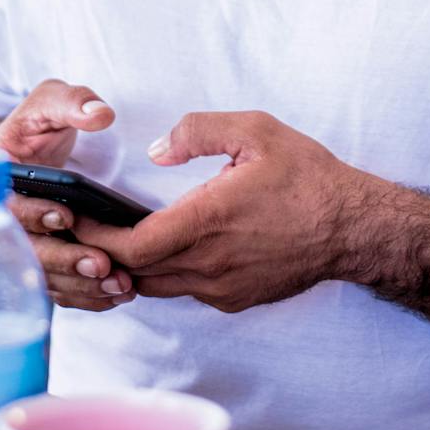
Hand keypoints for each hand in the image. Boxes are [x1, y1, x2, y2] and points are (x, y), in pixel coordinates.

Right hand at [0, 80, 131, 313]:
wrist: (36, 144)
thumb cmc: (39, 122)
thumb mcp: (50, 100)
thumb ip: (72, 102)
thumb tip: (100, 114)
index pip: (4, 205)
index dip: (33, 215)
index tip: (65, 217)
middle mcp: (1, 218)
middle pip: (24, 251)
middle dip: (63, 261)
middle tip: (101, 264)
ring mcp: (19, 243)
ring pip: (43, 277)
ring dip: (80, 285)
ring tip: (118, 285)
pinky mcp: (40, 260)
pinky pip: (57, 287)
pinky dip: (85, 295)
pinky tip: (115, 295)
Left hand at [76, 111, 362, 313]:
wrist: (354, 227)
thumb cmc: (307, 177)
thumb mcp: (254, 130)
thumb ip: (197, 131)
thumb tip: (157, 148)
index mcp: (207, 222)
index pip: (132, 246)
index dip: (97, 236)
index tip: (75, 218)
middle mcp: (210, 264)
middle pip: (135, 273)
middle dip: (105, 253)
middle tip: (84, 227)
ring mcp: (223, 288)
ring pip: (158, 286)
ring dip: (134, 266)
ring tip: (117, 237)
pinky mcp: (236, 299)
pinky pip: (187, 290)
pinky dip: (167, 273)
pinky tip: (169, 247)